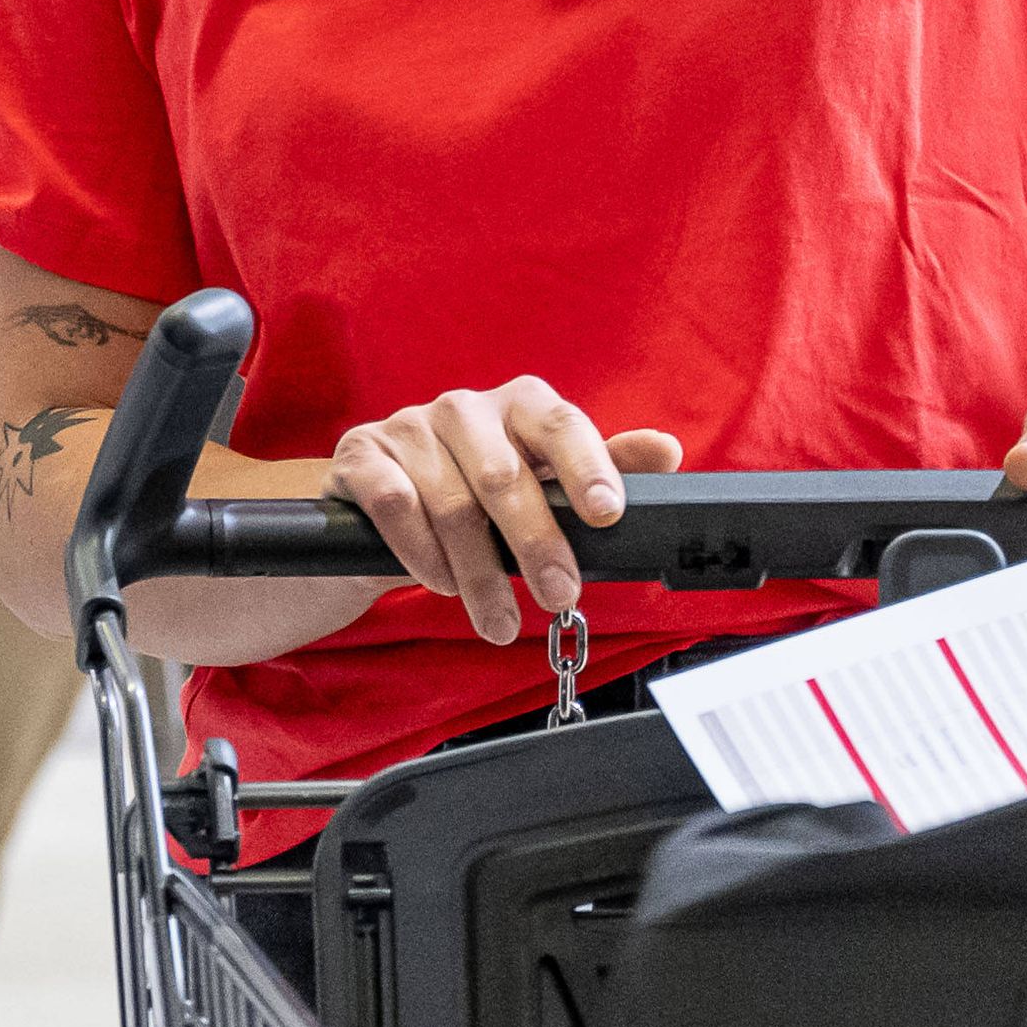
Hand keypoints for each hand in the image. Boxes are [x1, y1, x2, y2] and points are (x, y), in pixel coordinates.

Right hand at [321, 379, 683, 645]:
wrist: (382, 509)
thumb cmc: (480, 496)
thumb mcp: (544, 485)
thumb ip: (603, 468)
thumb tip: (666, 450)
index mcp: (518, 405)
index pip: (560, 424)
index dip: (587, 467)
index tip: (606, 514)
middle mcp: (462, 407)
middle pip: (504, 475)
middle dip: (536, 544)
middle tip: (559, 595)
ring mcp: (407, 428)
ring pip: (451, 504)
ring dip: (478, 573)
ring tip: (498, 622)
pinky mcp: (361, 456)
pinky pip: (395, 506)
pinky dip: (422, 555)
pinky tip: (439, 583)